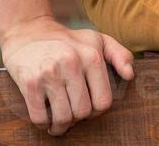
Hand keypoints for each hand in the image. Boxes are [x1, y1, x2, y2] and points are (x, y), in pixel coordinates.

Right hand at [0, 14, 135, 136]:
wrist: (28, 32)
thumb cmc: (67, 41)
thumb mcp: (97, 40)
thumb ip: (119, 54)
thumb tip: (130, 75)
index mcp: (91, 56)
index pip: (103, 102)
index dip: (96, 110)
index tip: (88, 107)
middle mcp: (72, 63)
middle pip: (83, 112)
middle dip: (78, 118)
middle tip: (71, 112)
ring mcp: (49, 73)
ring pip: (63, 118)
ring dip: (60, 126)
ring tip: (58, 120)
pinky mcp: (29, 83)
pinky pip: (39, 118)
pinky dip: (43, 124)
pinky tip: (44, 116)